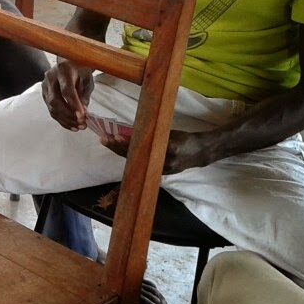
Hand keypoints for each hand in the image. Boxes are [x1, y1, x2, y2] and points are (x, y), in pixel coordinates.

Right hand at [42, 60, 94, 128]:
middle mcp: (51, 77)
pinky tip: (71, 126)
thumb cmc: (81, 71)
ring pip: (52, 108)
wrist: (70, 65)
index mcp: (63, 70)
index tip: (82, 116)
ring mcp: (45, 86)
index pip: (66, 90)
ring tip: (79, 126)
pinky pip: (51, 110)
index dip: (74, 104)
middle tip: (81, 123)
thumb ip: (84, 96)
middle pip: (55, 100)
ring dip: (66, 120)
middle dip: (69, 115)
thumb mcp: (87, 81)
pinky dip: (62, 120)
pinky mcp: (44, 95)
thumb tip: (83, 113)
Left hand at [93, 128, 214, 173]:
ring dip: (120, 152)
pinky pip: (140, 165)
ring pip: (136, 161)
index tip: (115, 136)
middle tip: (104, 139)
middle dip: (118, 148)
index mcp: (168, 148)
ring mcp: (160, 169)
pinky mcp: (159, 173)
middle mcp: (163, 161)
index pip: (142, 146)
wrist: (199, 153)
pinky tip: (120, 150)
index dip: (127, 143)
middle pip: (135, 156)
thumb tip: (130, 131)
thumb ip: (152, 133)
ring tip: (108, 142)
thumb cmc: (184, 139)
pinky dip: (130, 157)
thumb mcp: (169, 132)